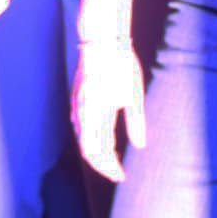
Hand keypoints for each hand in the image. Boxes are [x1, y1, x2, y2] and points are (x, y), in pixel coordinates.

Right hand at [73, 36, 147, 181]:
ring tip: (112, 160)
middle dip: (102, 165)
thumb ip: (136, 122)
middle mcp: (82, 114)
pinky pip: (79, 128)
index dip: (109, 168)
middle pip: (88, 150)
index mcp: (97, 114)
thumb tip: (140, 146)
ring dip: (95, 153)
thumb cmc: (121, 66)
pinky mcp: (76, 100)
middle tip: (118, 173)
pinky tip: (101, 140)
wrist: (100, 41)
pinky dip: (89, 140)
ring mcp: (77, 107)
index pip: (99, 153)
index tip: (121, 176)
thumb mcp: (134, 95)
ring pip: (82, 140)